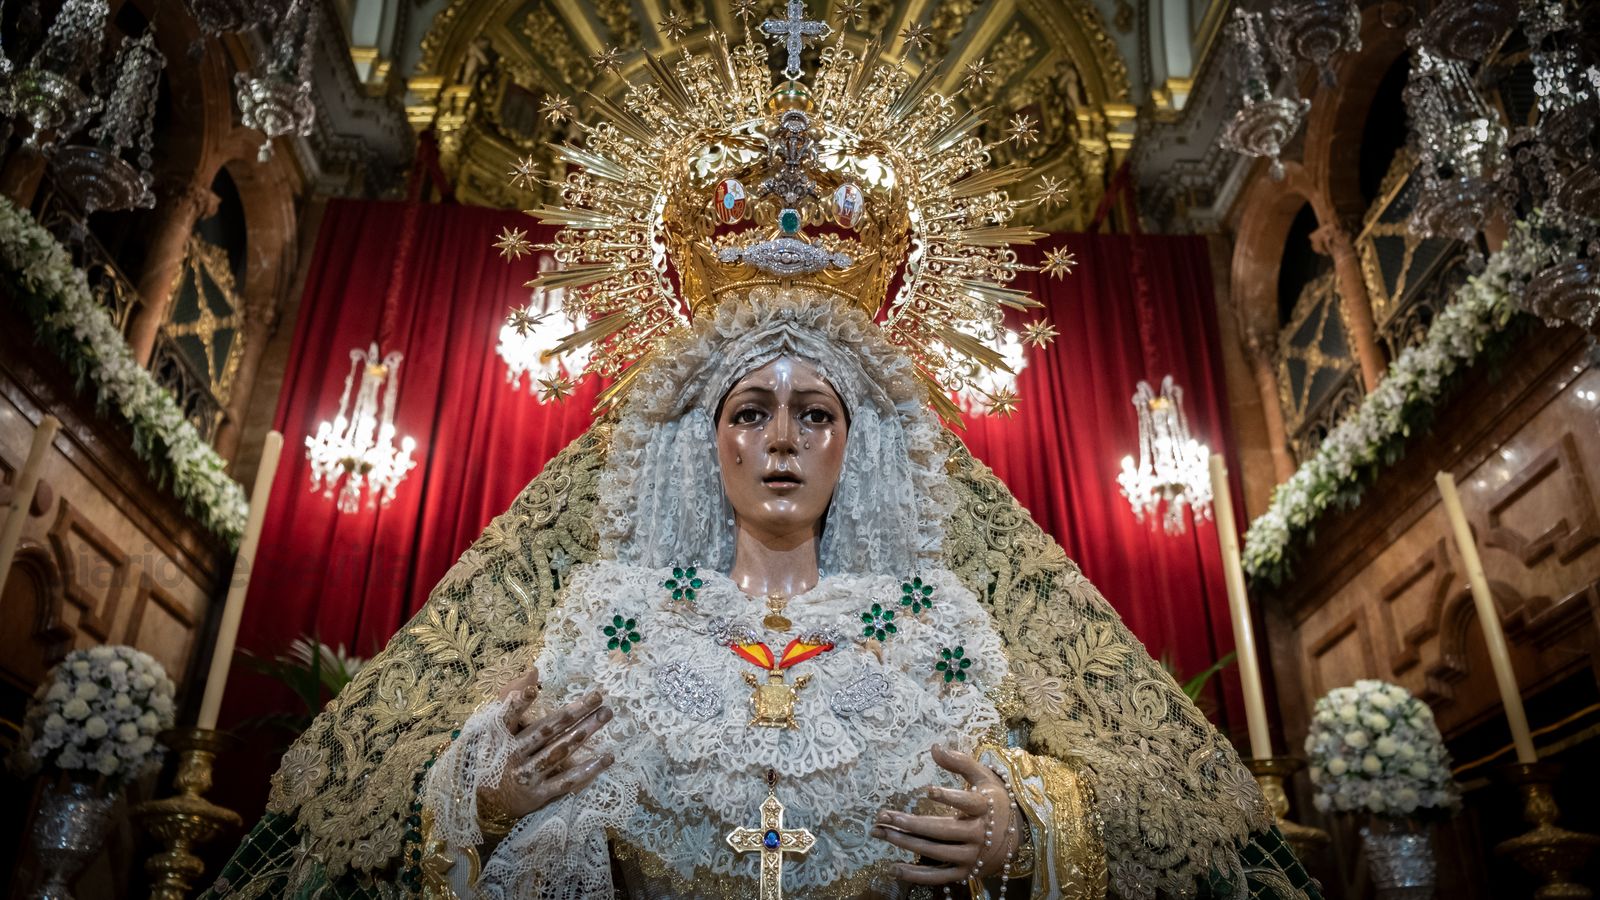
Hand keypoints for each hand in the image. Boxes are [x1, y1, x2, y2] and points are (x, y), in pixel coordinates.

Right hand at [478, 671, 615, 819]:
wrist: (486, 804)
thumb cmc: (494, 758)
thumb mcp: (495, 731)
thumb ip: (513, 701)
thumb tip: (533, 671)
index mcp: (501, 738)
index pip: (507, 718)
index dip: (518, 705)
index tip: (532, 691)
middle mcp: (513, 756)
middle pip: (546, 731)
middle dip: (574, 713)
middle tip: (598, 697)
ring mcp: (527, 776)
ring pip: (559, 752)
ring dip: (584, 733)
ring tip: (604, 716)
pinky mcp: (539, 795)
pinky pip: (566, 781)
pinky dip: (587, 769)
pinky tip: (607, 757)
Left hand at [871, 744, 1017, 885]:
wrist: (1015, 837)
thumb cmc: (993, 800)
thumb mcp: (983, 777)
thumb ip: (961, 762)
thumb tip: (935, 747)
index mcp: (985, 809)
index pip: (968, 803)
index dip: (950, 798)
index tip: (929, 791)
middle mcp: (978, 835)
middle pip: (942, 830)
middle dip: (910, 823)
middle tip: (883, 815)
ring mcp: (971, 856)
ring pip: (935, 852)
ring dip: (905, 843)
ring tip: (880, 833)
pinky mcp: (964, 873)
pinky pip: (938, 877)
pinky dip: (916, 875)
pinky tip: (893, 868)